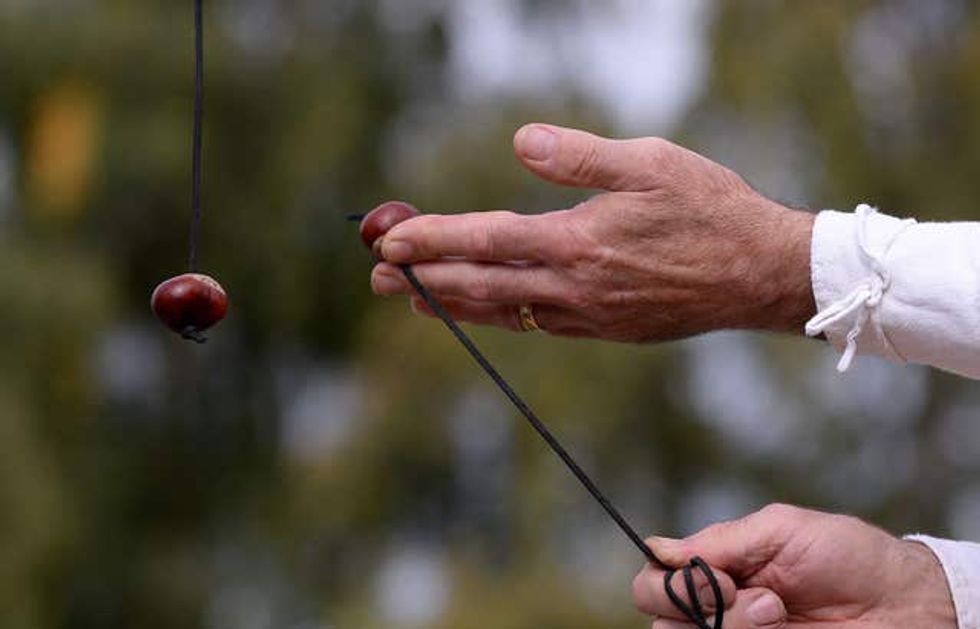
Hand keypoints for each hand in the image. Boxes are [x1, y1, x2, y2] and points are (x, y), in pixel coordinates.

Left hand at [369, 124, 815, 341]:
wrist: (760, 273)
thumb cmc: (710, 209)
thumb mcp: (651, 162)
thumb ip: (580, 156)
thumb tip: (520, 143)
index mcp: (580, 242)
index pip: (487, 241)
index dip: (434, 241)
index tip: (390, 242)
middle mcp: (576, 287)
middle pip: (481, 286)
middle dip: (424, 281)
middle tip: (378, 278)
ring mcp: (590, 315)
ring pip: (504, 312)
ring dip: (454, 305)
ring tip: (414, 301)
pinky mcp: (607, 330)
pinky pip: (539, 324)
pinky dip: (500, 316)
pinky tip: (486, 308)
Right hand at [632, 504, 955, 627]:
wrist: (903, 603)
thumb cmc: (847, 555)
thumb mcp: (780, 529)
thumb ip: (718, 540)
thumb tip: (657, 547)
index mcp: (716, 566)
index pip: (654, 577)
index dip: (671, 579)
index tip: (722, 573)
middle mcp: (718, 607)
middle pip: (660, 617)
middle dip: (699, 604)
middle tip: (754, 595)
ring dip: (731, 626)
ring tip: (779, 613)